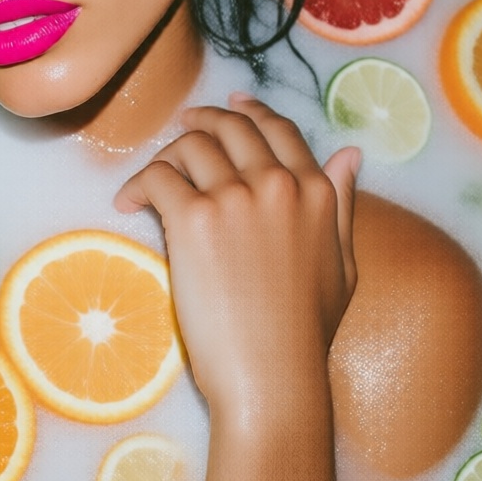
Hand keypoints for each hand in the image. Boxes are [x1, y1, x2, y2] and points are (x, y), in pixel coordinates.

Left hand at [113, 93, 359, 422]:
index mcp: (315, 192)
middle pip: (233, 128)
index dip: (252, 112)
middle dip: (204, 121)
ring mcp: (234, 198)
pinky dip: (138, 184)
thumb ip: (342, 205)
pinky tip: (129, 203)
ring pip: (192, 144)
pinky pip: (158, 177)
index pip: (280, 131)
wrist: (274, 373)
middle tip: (184, 127)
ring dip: (168, 154)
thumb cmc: (307, 332)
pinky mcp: (193, 219)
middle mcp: (277, 184)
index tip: (231, 107)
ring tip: (153, 177)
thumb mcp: (343, 264)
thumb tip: (351, 154)